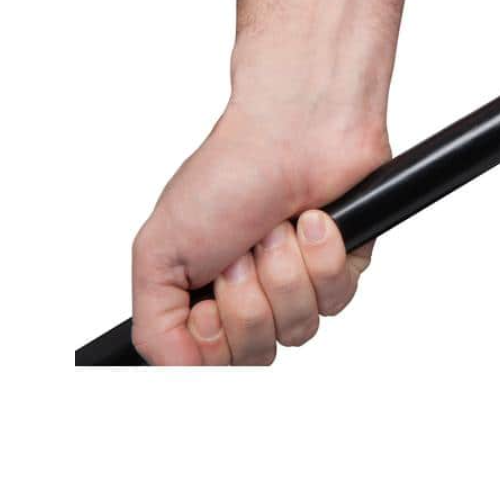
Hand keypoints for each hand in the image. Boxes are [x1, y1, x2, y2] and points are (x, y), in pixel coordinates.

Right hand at [130, 96, 387, 364]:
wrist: (293, 127)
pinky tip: (311, 219)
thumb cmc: (227, 174)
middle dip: (245, 298)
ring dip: (282, 271)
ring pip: (299, 329)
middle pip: (257, 355)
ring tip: (275, 228)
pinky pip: (337, 298)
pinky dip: (320, 255)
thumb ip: (154, 329)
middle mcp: (254, 298)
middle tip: (241, 249)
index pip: (213, 366)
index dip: (212, 341)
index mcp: (206, 298)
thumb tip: (176, 373)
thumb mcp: (159, 252)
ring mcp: (300, 286)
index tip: (207, 300)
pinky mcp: (344, 269)